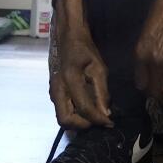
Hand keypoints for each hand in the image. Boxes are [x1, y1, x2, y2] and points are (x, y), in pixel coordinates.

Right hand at [48, 0, 112, 129]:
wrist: (67, 37)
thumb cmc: (84, 49)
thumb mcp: (98, 68)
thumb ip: (102, 92)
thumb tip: (106, 114)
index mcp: (69, 80)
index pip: (84, 109)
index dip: (98, 119)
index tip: (110, 123)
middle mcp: (57, 89)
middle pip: (65, 120)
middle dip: (82, 125)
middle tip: (98, 121)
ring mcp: (53, 91)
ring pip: (62, 117)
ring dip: (78, 121)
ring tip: (94, 116)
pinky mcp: (53, 92)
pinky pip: (62, 109)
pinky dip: (74, 115)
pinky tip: (87, 108)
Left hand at [134, 0, 162, 99]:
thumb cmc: (161, 10)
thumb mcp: (146, 33)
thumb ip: (146, 53)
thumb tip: (148, 69)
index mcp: (142, 54)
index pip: (141, 84)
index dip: (145, 86)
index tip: (148, 85)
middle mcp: (158, 61)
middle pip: (157, 91)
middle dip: (158, 92)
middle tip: (161, 89)